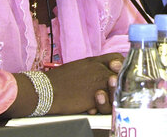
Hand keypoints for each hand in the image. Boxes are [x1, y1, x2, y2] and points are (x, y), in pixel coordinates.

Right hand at [5, 53, 123, 117]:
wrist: (46, 90)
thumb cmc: (58, 80)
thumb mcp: (77, 67)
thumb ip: (91, 68)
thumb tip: (99, 74)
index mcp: (93, 61)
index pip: (116, 57)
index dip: (120, 64)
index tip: (118, 70)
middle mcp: (98, 69)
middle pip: (120, 73)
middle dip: (118, 82)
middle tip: (113, 88)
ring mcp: (98, 82)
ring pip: (116, 89)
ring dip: (111, 94)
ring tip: (101, 97)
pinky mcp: (94, 96)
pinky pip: (106, 103)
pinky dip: (100, 107)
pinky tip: (91, 108)